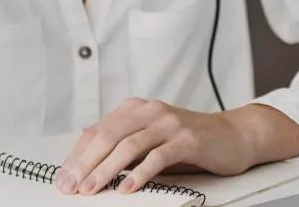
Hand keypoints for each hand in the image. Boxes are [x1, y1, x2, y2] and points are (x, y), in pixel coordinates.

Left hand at [55, 98, 256, 195]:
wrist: (235, 135)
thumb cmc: (190, 141)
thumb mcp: (152, 139)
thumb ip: (125, 144)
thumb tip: (88, 160)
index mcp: (136, 109)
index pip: (97, 131)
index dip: (78, 155)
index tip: (63, 178)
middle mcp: (150, 111)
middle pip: (108, 136)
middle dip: (86, 163)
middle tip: (71, 186)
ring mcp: (169, 123)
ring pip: (129, 145)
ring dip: (106, 170)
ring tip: (92, 189)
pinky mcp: (187, 139)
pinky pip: (158, 156)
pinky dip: (140, 174)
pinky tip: (127, 188)